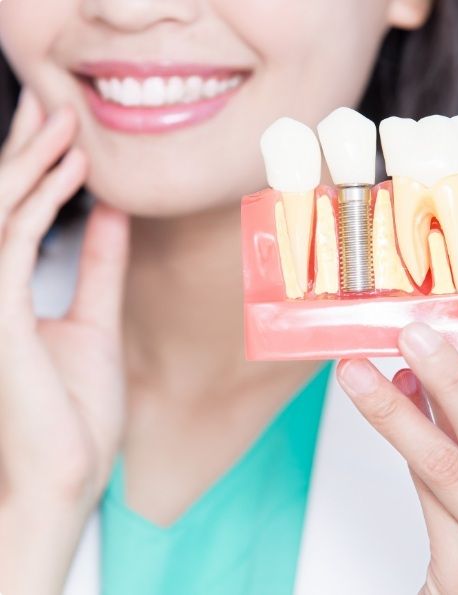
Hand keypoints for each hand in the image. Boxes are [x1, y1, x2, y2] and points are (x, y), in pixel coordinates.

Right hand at [0, 88, 128, 592]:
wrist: (70, 472)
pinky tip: (70, 171)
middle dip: (24, 148)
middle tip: (53, 103)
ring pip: (1, 213)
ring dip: (31, 162)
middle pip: (2, 203)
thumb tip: (112, 213)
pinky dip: (41, 202)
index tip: (61, 130)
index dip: (33, 167)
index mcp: (9, 292)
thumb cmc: (77, 408)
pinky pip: (15, 244)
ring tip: (63, 121)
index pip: (15, 214)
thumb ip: (99, 265)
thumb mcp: (97, 319)